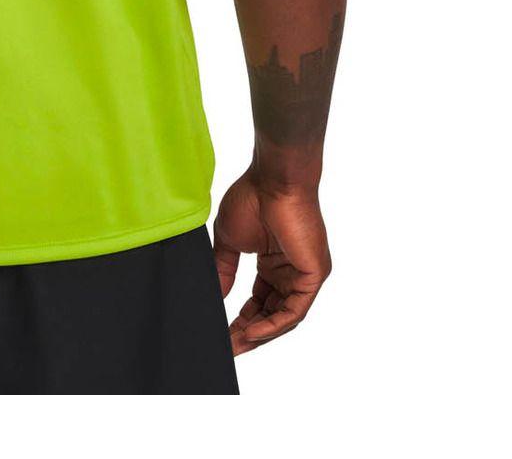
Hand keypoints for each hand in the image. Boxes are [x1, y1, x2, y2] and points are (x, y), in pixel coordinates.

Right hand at [213, 169, 330, 354]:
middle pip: (271, 314)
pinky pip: (295, 310)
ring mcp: (304, 276)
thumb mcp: (229, 240)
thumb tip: (215, 297)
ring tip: (235, 346)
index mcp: (274, 263)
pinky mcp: (313, 276)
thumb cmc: (252, 198)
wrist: (272, 180)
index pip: (260, 302)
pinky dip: (273, 324)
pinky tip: (252, 333)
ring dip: (259, 334)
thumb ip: (224, 269)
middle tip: (227, 349)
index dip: (242, 320)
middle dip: (248, 333)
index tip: (223, 335)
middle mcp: (292, 273)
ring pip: (283, 317)